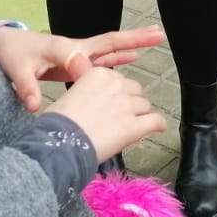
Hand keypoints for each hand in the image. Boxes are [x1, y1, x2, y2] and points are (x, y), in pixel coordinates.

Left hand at [0, 25, 165, 112]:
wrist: (6, 44)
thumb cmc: (12, 54)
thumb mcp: (16, 70)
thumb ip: (26, 86)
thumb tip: (33, 105)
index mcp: (62, 49)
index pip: (78, 56)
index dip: (82, 68)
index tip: (85, 81)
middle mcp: (76, 48)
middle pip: (109, 41)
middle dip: (133, 38)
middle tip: (159, 33)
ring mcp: (79, 54)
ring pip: (111, 48)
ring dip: (133, 45)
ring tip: (156, 38)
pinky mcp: (78, 60)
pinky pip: (103, 59)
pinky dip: (119, 58)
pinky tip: (133, 59)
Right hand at [42, 57, 166, 161]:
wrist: (61, 142)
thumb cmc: (58, 122)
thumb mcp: (68, 95)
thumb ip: (85, 89)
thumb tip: (89, 96)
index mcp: (99, 74)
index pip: (116, 78)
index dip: (115, 91)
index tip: (110, 101)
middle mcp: (116, 85)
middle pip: (134, 89)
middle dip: (129, 100)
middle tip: (121, 114)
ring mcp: (127, 105)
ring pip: (145, 105)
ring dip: (140, 114)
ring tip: (134, 125)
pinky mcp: (134, 125)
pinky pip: (155, 121)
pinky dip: (158, 125)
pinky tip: (158, 128)